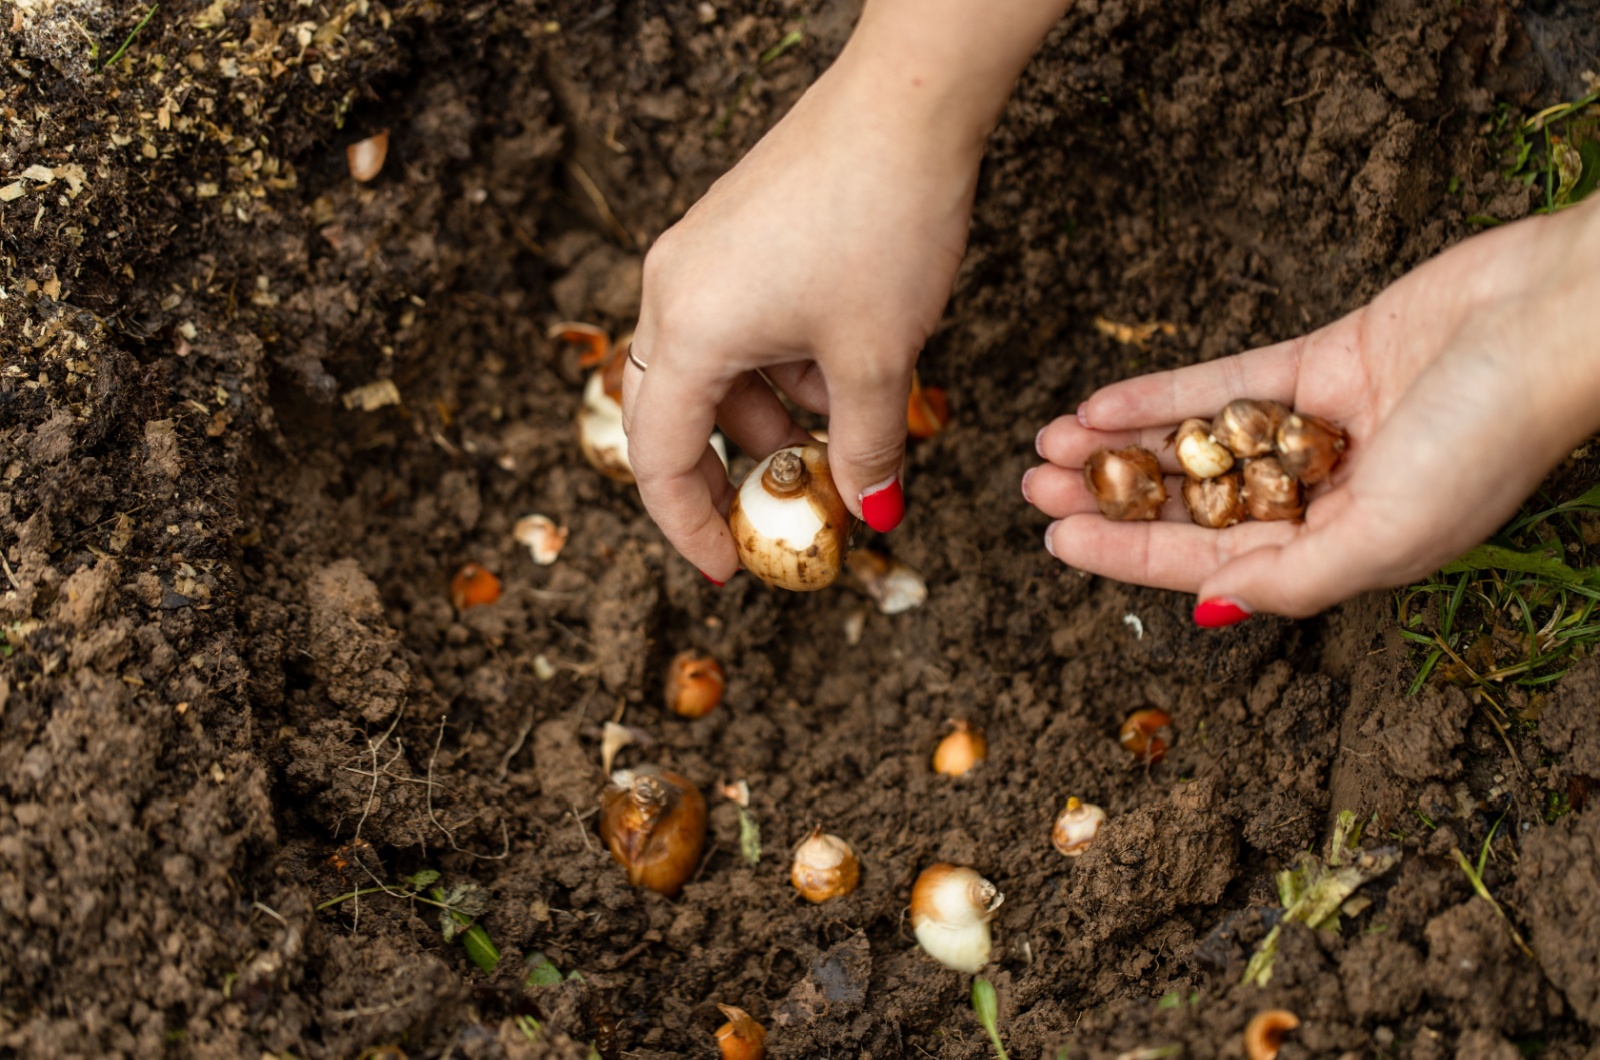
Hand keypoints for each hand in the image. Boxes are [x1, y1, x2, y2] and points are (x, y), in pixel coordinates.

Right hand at [620, 56, 980, 581]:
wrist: (908, 103)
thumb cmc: (884, 221)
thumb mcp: (879, 358)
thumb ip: (866, 449)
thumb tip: (873, 511)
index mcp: (690, 330)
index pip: (660, 458)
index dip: (690, 525)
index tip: (728, 566)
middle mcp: (673, 291)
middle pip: (671, 414)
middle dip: (723, 473)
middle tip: (773, 515)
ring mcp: (699, 256)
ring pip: (713, 369)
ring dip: (766, 417)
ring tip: (839, 433)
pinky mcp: (731, 233)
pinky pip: (736, 323)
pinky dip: (777, 365)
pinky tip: (841, 370)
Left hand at [1027, 202, 1599, 620]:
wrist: (1561, 317)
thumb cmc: (1493, 437)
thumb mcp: (1390, 532)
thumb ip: (1296, 575)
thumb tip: (1210, 609)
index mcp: (1346, 549)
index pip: (1214, 561)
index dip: (1129, 554)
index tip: (1056, 540)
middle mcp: (1329, 493)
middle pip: (1195, 503)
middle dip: (1113, 497)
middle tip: (1034, 488)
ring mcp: (1324, 424)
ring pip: (1200, 442)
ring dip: (1125, 444)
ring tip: (1050, 446)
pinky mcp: (1325, 359)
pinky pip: (1226, 381)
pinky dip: (1165, 393)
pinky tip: (1101, 403)